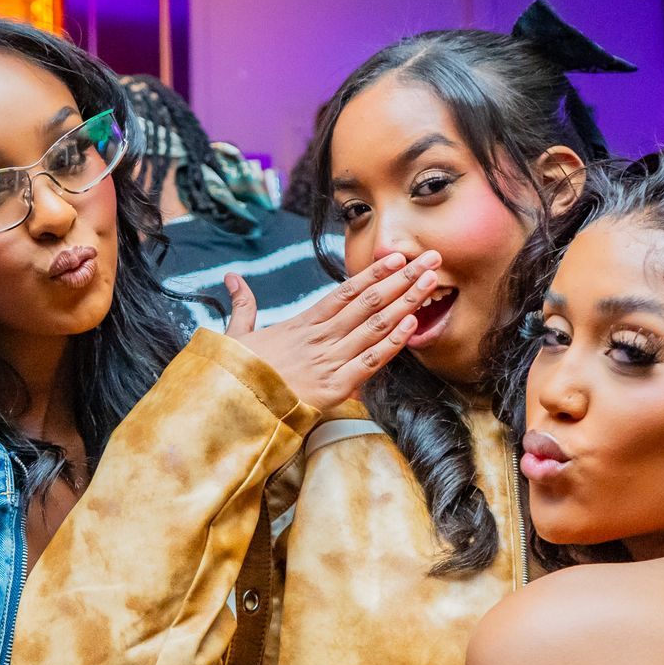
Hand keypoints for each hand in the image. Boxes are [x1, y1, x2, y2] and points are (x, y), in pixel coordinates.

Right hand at [224, 250, 440, 409]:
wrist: (233, 408)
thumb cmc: (237, 374)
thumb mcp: (237, 334)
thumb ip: (243, 304)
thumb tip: (232, 276)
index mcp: (302, 324)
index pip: (345, 292)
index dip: (374, 273)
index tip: (398, 257)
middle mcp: (321, 337)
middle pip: (369, 302)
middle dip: (403, 279)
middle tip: (431, 259)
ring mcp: (330, 360)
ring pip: (375, 326)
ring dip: (407, 302)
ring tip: (431, 283)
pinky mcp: (335, 387)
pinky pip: (370, 361)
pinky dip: (393, 342)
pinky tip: (412, 324)